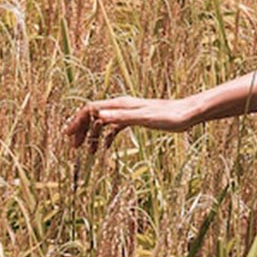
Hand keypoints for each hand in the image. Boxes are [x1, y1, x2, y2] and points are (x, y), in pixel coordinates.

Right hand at [62, 94, 192, 151]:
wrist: (188, 114)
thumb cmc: (169, 116)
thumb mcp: (145, 118)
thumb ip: (123, 116)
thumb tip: (99, 114)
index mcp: (120, 104)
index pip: (90, 109)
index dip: (77, 121)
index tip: (68, 136)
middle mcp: (122, 106)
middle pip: (93, 115)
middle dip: (81, 129)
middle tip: (73, 147)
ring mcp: (129, 112)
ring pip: (103, 122)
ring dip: (92, 135)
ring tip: (86, 151)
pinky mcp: (136, 119)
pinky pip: (115, 127)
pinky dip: (107, 136)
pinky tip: (106, 148)